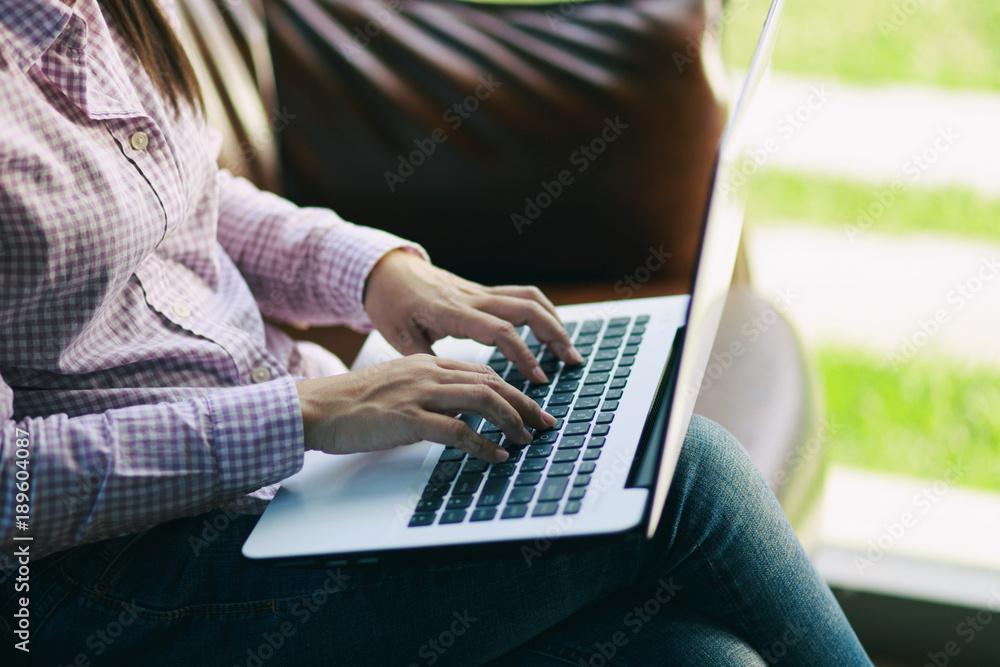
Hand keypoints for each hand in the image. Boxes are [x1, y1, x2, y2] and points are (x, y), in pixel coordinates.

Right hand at [295, 355, 556, 461]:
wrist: (317, 408)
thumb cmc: (353, 404)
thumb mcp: (397, 386)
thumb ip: (428, 392)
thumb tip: (458, 413)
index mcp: (427, 363)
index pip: (483, 372)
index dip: (513, 390)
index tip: (532, 408)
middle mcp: (428, 372)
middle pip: (491, 383)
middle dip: (524, 405)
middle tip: (545, 424)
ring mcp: (419, 394)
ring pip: (483, 400)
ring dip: (512, 422)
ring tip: (527, 440)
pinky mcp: (408, 419)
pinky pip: (458, 430)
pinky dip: (484, 445)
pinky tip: (497, 455)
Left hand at [363, 250, 582, 383]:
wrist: (387, 271)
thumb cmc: (391, 304)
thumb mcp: (398, 336)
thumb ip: (425, 360)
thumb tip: (448, 390)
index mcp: (452, 312)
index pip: (500, 330)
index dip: (523, 355)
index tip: (537, 379)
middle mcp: (472, 298)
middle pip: (526, 308)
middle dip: (554, 334)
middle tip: (572, 362)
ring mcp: (481, 292)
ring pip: (529, 298)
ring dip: (555, 321)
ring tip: (569, 350)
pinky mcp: (483, 292)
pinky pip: (521, 296)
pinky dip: (543, 312)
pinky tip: (551, 331)